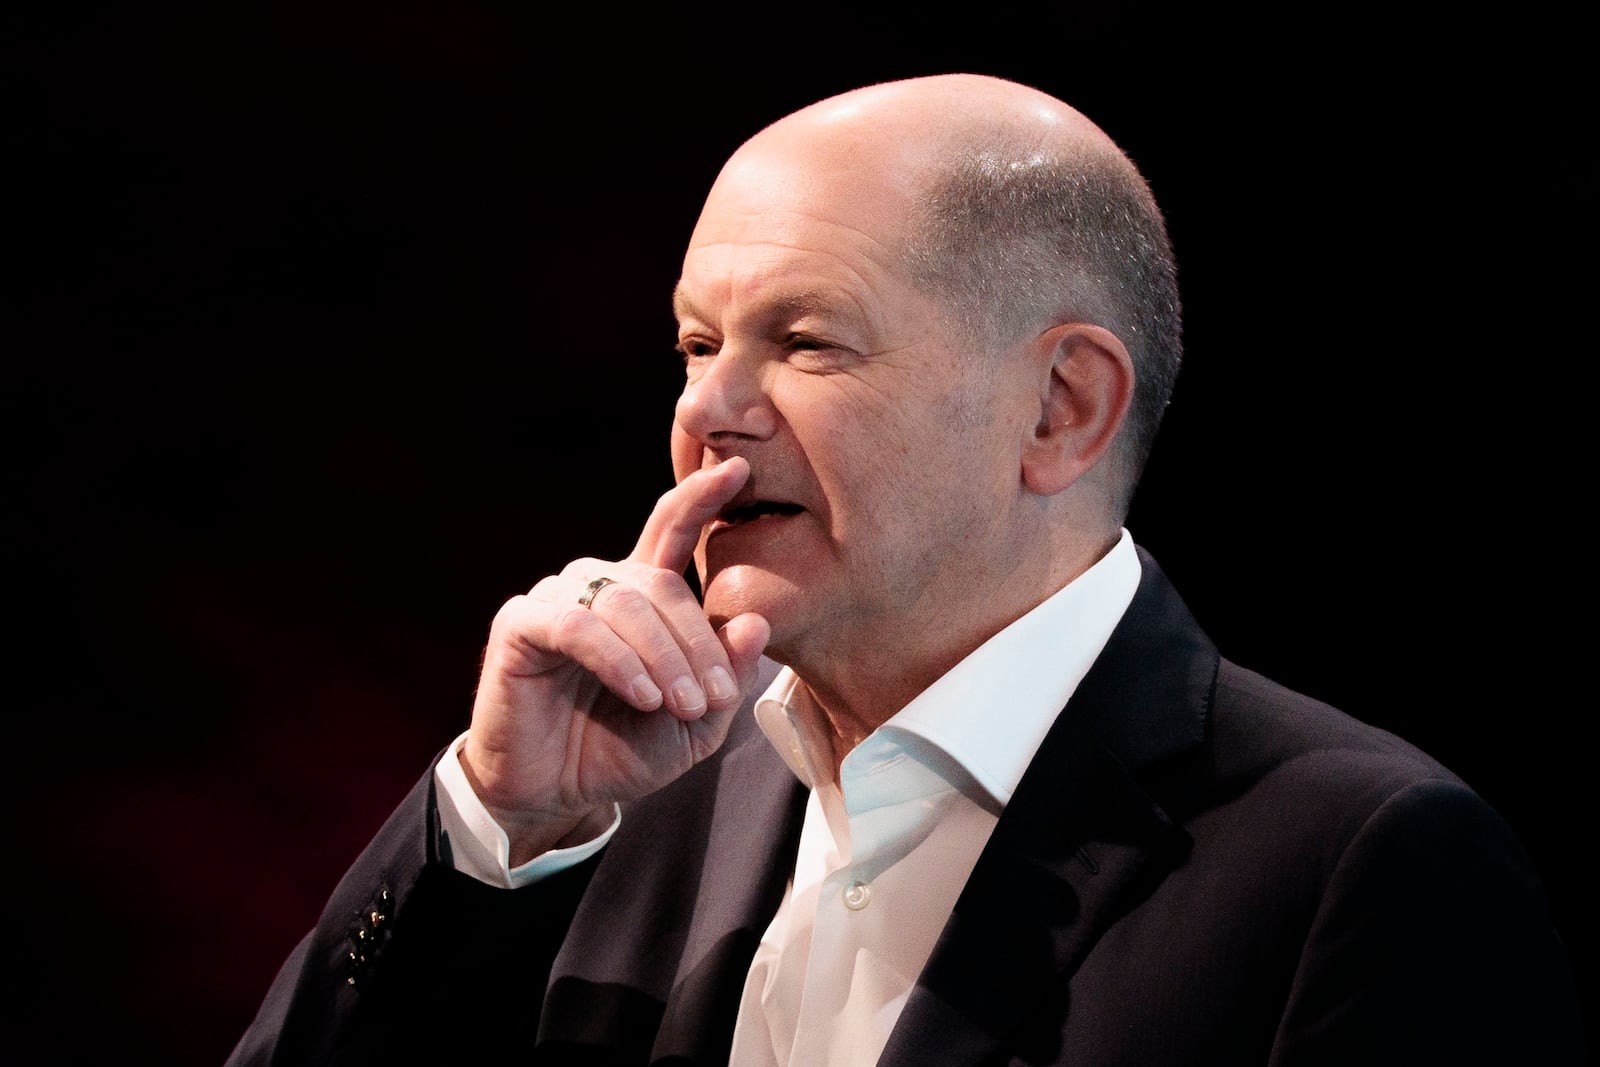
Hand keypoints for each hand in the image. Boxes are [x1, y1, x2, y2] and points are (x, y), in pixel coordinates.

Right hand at [459, 457, 770, 863]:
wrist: (556, 794)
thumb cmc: (623, 751)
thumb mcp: (694, 724)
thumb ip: (724, 677)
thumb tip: (754, 622)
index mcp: (644, 596)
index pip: (672, 529)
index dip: (702, 497)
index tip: (739, 468)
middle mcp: (600, 585)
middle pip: (663, 584)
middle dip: (696, 643)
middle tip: (711, 699)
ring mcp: (558, 600)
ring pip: (626, 603)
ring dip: (663, 656)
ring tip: (678, 706)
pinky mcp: (520, 625)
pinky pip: (580, 627)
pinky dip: (619, 660)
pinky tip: (643, 694)